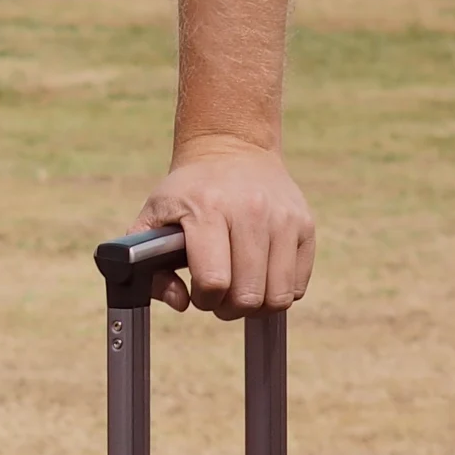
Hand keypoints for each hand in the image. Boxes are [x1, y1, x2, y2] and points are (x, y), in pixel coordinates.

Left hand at [135, 140, 314, 317]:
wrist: (233, 147)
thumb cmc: (189, 191)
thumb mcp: (154, 217)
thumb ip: (149, 267)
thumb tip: (180, 302)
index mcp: (209, 209)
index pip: (214, 282)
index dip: (204, 300)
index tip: (199, 290)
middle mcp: (252, 210)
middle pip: (247, 296)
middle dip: (229, 308)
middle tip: (221, 293)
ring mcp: (284, 217)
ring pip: (277, 297)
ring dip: (256, 305)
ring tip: (242, 287)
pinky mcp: (305, 224)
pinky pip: (297, 286)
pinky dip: (279, 292)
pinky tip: (262, 276)